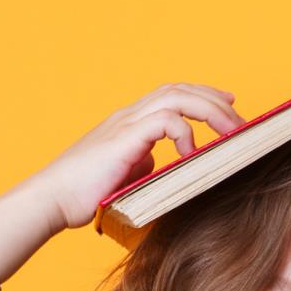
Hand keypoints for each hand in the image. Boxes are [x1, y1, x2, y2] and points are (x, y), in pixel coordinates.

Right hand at [32, 82, 246, 230]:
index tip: (228, 108)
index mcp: (128, 123)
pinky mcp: (125, 139)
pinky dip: (185, 133)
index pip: (171, 96)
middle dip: (213, 99)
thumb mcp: (123, 176)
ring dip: (209, 111)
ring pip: (176, 98)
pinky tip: (192, 153)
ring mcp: (125, 124)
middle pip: (179, 89)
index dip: (201, 97)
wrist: (51, 200)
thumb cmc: (82, 195)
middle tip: (240, 118)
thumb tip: (161, 163)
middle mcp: (128, 116)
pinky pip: (166, 121)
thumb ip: (143, 163)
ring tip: (230, 131)